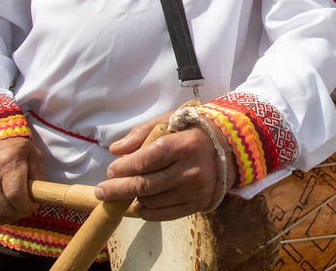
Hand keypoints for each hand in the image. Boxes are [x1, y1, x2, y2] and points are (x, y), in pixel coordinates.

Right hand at [0, 137, 45, 223]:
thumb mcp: (33, 155)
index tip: (35, 205)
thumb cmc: (15, 148)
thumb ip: (39, 175)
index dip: (27, 206)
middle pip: (4, 207)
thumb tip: (42, 195)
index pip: (16, 195)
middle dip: (20, 213)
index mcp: (8, 164)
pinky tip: (5, 213)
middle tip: (28, 209)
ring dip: (8, 217)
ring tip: (18, 211)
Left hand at [96, 113, 235, 220]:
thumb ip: (142, 133)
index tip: (112, 170)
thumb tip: (116, 150)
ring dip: (133, 198)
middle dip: (117, 189)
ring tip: (124, 192)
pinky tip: (138, 204)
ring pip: (152, 201)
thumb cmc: (196, 132)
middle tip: (102, 190)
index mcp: (184, 145)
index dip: (123, 167)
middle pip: (144, 185)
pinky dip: (147, 212)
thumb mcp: (171, 121)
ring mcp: (195, 190)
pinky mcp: (198, 204)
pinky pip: (165, 214)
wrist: (232, 148)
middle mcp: (191, 170)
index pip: (146, 160)